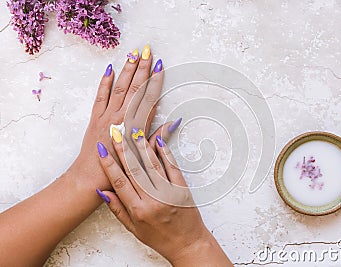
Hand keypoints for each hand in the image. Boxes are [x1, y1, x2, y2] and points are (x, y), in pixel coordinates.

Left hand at [66, 45, 178, 189]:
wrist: (91, 177)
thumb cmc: (120, 170)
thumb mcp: (143, 156)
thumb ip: (158, 138)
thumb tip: (174, 122)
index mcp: (135, 127)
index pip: (148, 97)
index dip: (155, 80)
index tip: (160, 65)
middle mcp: (121, 118)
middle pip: (135, 87)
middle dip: (142, 68)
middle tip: (148, 50)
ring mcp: (107, 116)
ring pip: (119, 88)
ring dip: (127, 70)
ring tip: (133, 54)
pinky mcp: (95, 118)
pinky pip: (100, 96)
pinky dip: (105, 82)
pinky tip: (110, 70)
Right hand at [96, 130, 231, 265]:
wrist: (188, 244)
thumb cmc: (160, 238)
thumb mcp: (134, 229)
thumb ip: (118, 209)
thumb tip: (102, 191)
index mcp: (139, 210)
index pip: (120, 182)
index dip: (109, 165)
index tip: (101, 150)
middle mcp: (153, 200)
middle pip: (135, 169)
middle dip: (123, 149)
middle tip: (116, 133)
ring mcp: (169, 193)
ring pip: (152, 165)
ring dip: (142, 147)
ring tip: (134, 131)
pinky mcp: (182, 188)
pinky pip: (172, 167)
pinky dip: (165, 153)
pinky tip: (158, 141)